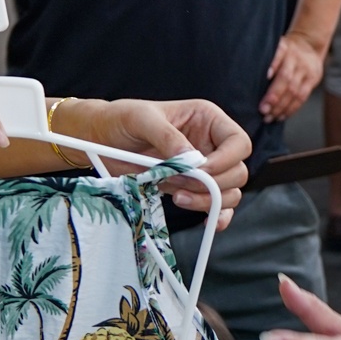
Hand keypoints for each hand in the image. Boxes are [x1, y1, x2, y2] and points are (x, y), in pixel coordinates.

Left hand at [72, 98, 250, 227]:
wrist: (101, 139)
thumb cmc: (122, 119)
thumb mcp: (142, 119)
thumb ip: (167, 137)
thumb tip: (191, 160)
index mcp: (207, 120)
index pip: (239, 142)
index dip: (227, 160)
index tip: (202, 171)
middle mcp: (211, 144)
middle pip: (237, 172)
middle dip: (212, 184)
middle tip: (180, 184)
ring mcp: (204, 169)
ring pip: (229, 193)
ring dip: (207, 201)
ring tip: (176, 196)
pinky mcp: (193, 189)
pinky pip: (217, 207)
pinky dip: (215, 216)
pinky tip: (204, 220)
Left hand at [260, 31, 325, 121]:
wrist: (309, 45)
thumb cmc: (284, 51)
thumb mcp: (275, 46)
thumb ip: (266, 60)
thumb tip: (246, 80)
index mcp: (283, 48)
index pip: (278, 54)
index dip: (273, 65)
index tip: (266, 76)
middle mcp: (295, 58)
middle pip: (286, 77)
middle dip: (274, 95)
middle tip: (263, 110)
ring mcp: (305, 69)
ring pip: (294, 90)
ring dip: (281, 107)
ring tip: (269, 117)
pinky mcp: (313, 79)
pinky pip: (302, 97)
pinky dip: (291, 109)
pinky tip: (281, 116)